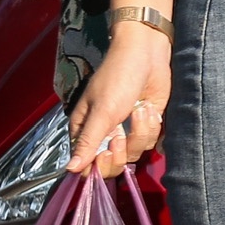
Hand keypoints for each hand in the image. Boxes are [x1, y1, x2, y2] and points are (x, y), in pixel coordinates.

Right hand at [68, 24, 171, 179]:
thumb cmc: (117, 78)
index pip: (89, 167)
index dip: (101, 166)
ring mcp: (127, 130)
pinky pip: (152, 141)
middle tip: (123, 134)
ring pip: (136, 152)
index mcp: (86, 132)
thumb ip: (88, 142)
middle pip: (114, 166)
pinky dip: (153, 126)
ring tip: (139, 109)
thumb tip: (71, 170)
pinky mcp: (146, 125)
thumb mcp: (102, 112)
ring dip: (141, 131)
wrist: (146, 54)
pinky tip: (150, 107)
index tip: (108, 151)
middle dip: (123, 150)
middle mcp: (105, 135)